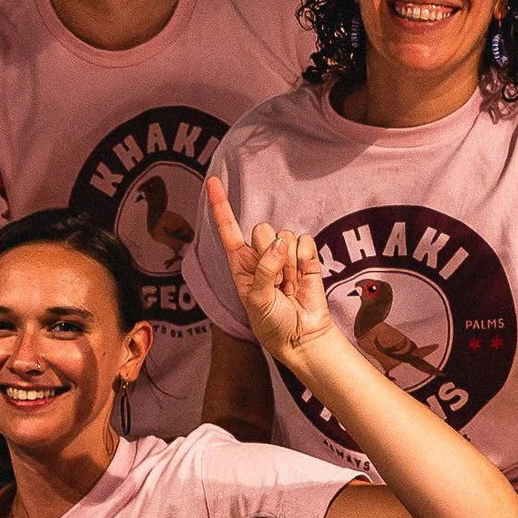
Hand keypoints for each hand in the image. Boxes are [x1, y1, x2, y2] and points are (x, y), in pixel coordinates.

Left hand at [203, 174, 329, 364]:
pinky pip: (305, 242)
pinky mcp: (306, 257)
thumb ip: (264, 269)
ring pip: (285, 235)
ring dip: (289, 266)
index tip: (212, 181)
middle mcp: (261, 255)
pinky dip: (305, 261)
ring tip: (289, 288)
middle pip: (262, 229)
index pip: (228, 229)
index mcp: (240, 263)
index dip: (220, 205)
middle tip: (276, 284)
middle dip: (270, 255)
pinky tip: (302, 280)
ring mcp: (284, 254)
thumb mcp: (256, 300)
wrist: (302, 336)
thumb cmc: (272, 323)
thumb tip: (281, 243)